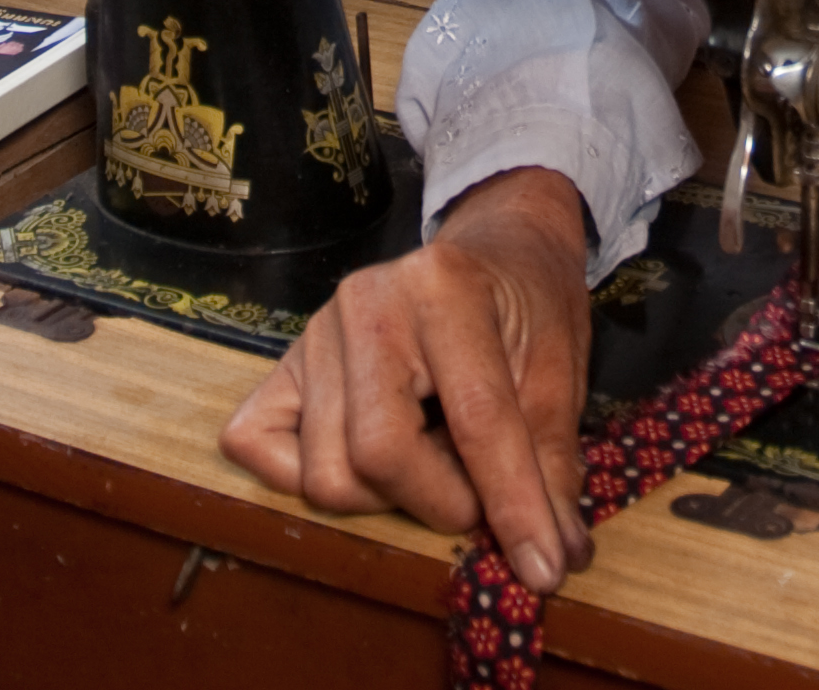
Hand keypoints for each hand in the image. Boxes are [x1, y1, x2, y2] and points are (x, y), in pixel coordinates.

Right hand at [221, 167, 597, 593]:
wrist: (495, 249)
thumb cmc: (528, 308)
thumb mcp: (559, 373)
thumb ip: (550, 464)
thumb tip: (553, 559)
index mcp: (444, 287)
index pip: (475, 420)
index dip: (513, 506)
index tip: (543, 569)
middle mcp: (364, 301)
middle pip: (379, 454)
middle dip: (439, 502)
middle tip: (476, 489)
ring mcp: (313, 332)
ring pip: (326, 472)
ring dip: (387, 496)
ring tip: (430, 458)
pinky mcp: (280, 363)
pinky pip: (260, 449)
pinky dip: (307, 477)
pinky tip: (364, 458)